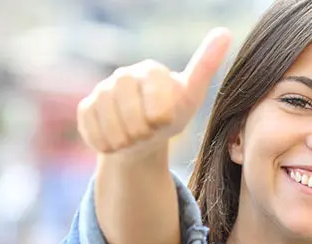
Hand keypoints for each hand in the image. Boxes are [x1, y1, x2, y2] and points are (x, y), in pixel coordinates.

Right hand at [77, 28, 232, 156]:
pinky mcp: (86, 108)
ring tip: (135, 138)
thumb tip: (225, 32)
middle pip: (129, 112)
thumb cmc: (170, 117)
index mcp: (151, 70)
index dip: (159, 117)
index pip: (154, 98)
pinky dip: (108, 144)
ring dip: (125, 140)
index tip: (164, 121)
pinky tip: (117, 141)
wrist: (143, 139)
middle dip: (142, 130)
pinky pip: (93, 132)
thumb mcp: (191, 98)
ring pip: (110, 124)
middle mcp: (123, 75)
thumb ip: (205, 67)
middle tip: (149, 133)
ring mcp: (102, 91)